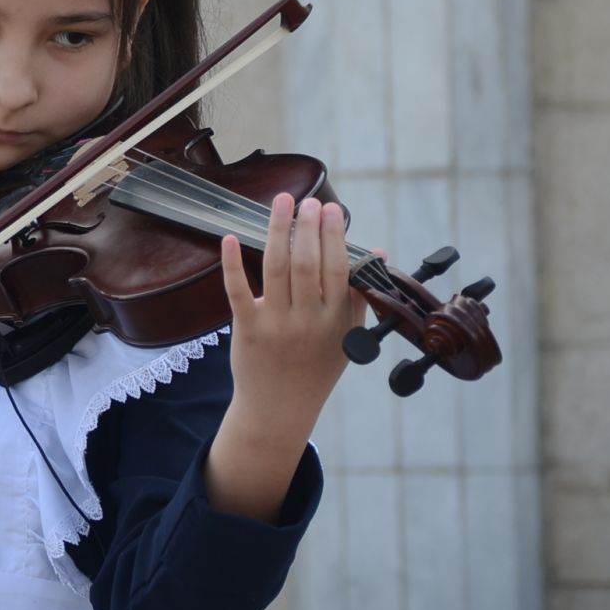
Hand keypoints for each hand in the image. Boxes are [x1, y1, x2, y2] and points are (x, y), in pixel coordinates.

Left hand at [220, 194, 368, 437]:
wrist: (280, 409)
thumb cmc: (317, 367)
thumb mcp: (348, 336)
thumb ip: (360, 295)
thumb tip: (379, 254)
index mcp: (336, 320)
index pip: (337, 269)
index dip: (334, 237)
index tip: (331, 210)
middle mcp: (307, 321)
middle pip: (307, 264)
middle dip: (307, 227)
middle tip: (307, 201)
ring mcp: (276, 324)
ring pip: (276, 269)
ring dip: (278, 231)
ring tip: (281, 203)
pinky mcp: (247, 329)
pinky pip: (237, 291)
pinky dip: (232, 264)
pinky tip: (230, 238)